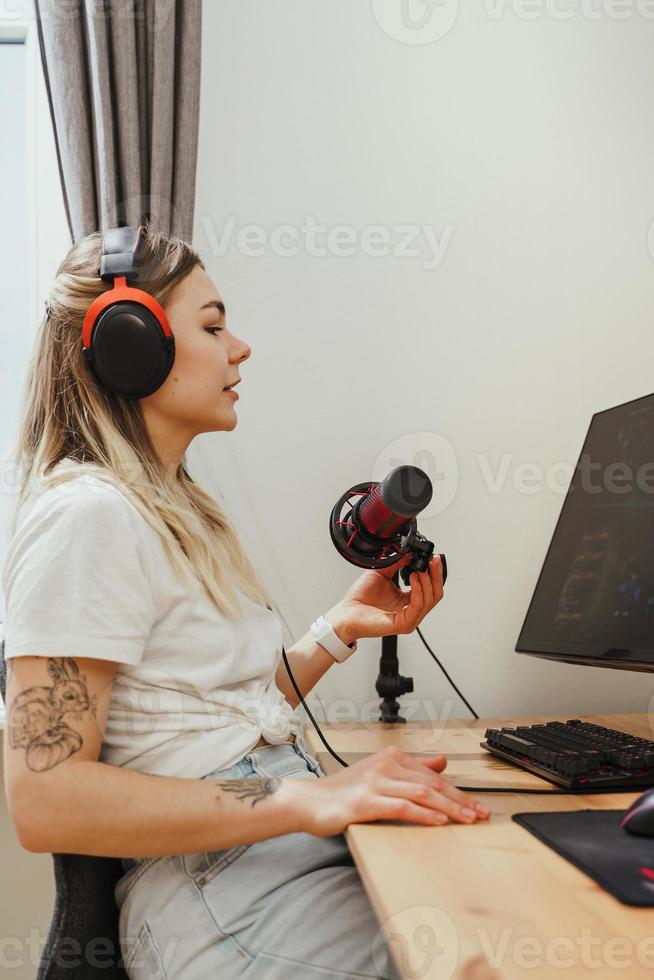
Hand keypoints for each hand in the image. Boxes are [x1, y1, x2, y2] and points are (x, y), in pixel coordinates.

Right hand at [294, 745, 490, 834]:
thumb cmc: (344, 790)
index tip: (477, 806)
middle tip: (481, 815)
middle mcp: (385, 765)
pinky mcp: (365, 802)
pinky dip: (422, 814)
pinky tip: (438, 821)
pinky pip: (400, 806)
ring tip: (467, 819)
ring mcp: (374, 782)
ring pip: (421, 794)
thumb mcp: (381, 772)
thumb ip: (412, 768)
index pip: (432, 776)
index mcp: (391, 757)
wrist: (309, 800)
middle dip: (460, 800)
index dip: (458, 791)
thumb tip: (442, 762)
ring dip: (449, 808)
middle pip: (431, 783)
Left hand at [326, 554, 444, 645]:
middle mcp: (411, 610)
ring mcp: (409, 619)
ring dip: (428, 581)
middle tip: (433, 560)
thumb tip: (410, 551)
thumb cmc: (360, 599)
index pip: (430, 588)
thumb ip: (396, 563)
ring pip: (430, 600)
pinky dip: (418, 591)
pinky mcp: (403, 624)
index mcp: (408, 601)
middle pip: (435, 594)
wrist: (346, 613)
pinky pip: (418, 607)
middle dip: (436, 575)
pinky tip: (413, 578)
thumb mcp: (381, 573)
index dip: (434, 573)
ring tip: (421, 568)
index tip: (433, 557)